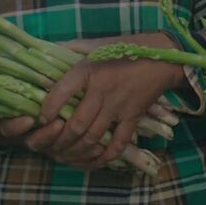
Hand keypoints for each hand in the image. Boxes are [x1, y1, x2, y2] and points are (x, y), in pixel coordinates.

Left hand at [39, 33, 184, 168]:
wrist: (163, 57)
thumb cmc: (125, 48)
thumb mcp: (96, 44)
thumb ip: (71, 48)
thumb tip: (46, 49)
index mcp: (89, 70)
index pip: (62, 92)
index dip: (47, 109)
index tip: (42, 118)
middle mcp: (102, 90)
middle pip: (77, 124)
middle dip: (61, 140)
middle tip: (52, 145)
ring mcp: (119, 106)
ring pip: (94, 137)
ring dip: (77, 151)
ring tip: (66, 155)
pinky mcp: (133, 117)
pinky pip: (118, 143)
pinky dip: (105, 156)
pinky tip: (94, 160)